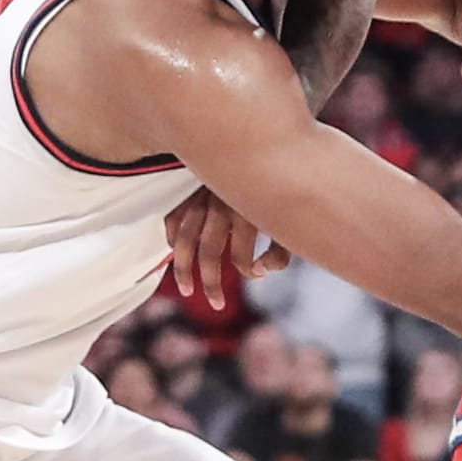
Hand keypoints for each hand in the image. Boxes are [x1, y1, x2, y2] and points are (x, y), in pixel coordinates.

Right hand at [165, 187, 287, 310]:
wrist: (264, 155)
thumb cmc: (279, 191)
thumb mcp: (288, 221)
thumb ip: (279, 253)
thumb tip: (259, 272)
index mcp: (248, 212)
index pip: (241, 258)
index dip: (249, 272)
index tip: (256, 273)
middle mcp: (222, 206)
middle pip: (208, 253)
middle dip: (211, 284)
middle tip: (217, 304)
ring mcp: (203, 198)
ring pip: (184, 239)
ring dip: (183, 269)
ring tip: (187, 290)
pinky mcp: (192, 192)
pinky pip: (174, 218)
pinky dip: (172, 238)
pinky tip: (177, 253)